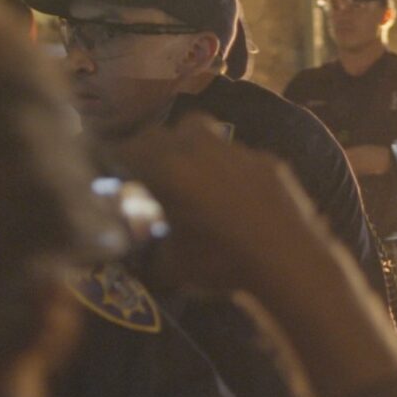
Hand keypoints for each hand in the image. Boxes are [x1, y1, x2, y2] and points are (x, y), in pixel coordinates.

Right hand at [105, 115, 396, 396]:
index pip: (125, 150)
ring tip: (183, 169)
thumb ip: (148, 250)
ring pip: (200, 131)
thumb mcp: (171, 266)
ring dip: (184, 144)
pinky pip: (235, 153)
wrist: (289, 260)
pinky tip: (229, 190)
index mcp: (167, 170)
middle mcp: (198, 149)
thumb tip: (140, 248)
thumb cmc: (222, 264)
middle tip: (141, 170)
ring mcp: (235, 150)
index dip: (111, 159)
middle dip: (145, 149)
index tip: (107, 170)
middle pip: (160, 134)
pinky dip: (223, 165)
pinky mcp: (265, 160)